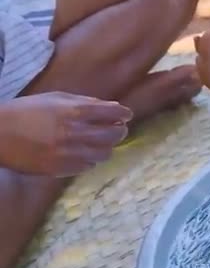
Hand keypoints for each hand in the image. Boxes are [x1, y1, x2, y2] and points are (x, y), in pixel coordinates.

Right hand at [0, 92, 133, 176]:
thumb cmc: (26, 111)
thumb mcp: (56, 98)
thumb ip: (87, 103)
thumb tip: (114, 108)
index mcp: (75, 112)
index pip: (114, 114)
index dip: (123, 115)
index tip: (125, 116)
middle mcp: (75, 133)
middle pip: (114, 135)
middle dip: (119, 131)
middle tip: (117, 129)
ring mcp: (68, 153)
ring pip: (104, 154)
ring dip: (105, 147)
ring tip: (98, 142)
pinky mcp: (59, 169)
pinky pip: (87, 166)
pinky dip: (89, 159)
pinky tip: (82, 153)